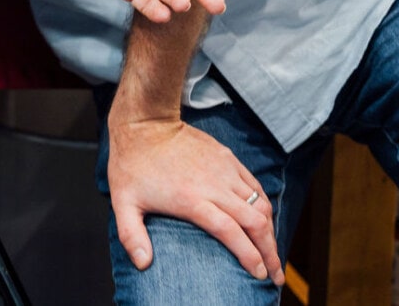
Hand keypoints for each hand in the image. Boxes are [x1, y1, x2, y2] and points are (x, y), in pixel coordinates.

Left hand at [108, 116, 283, 283]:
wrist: (145, 122)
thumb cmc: (132, 163)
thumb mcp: (123, 201)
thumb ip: (131, 235)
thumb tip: (142, 264)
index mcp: (192, 200)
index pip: (231, 232)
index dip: (250, 256)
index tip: (260, 275)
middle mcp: (214, 186)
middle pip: (255, 222)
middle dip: (270, 251)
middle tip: (276, 274)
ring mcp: (224, 170)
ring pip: (261, 205)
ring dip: (271, 231)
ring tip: (273, 252)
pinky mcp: (228, 158)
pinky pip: (255, 186)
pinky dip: (265, 206)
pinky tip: (265, 220)